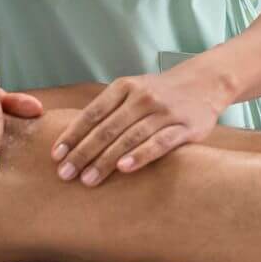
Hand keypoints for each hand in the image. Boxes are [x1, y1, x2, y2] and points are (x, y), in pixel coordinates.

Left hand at [52, 70, 223, 186]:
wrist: (204, 83)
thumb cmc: (159, 92)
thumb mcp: (130, 90)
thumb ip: (107, 109)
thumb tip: (73, 138)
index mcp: (123, 87)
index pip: (91, 114)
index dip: (72, 135)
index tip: (56, 156)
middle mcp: (142, 97)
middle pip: (106, 129)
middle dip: (83, 153)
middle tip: (66, 174)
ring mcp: (164, 112)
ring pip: (129, 138)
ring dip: (106, 160)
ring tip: (88, 179)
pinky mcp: (185, 127)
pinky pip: (160, 143)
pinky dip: (140, 155)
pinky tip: (124, 169)